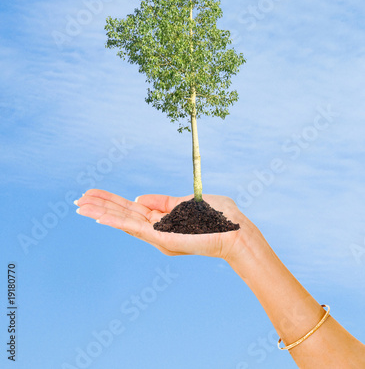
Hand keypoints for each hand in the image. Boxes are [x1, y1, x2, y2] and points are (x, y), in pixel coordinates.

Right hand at [76, 189, 256, 260]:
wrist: (237, 232)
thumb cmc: (219, 217)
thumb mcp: (187, 202)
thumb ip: (163, 201)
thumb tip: (138, 198)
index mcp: (162, 219)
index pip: (130, 208)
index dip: (111, 201)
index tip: (93, 193)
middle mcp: (156, 229)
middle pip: (122, 215)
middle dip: (100, 206)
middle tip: (77, 199)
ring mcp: (158, 236)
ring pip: (124, 222)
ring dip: (101, 213)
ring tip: (80, 206)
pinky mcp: (163, 239)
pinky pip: (135, 229)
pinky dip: (116, 222)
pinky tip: (99, 218)